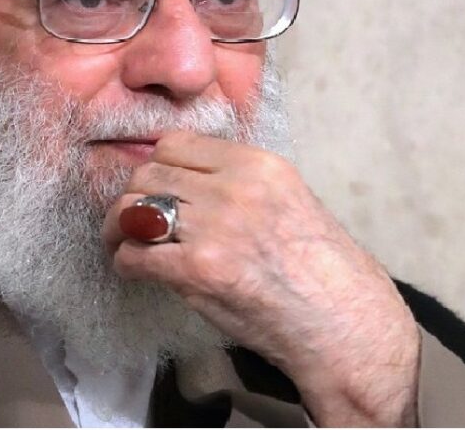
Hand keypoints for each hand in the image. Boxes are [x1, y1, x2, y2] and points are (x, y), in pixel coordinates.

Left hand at [102, 130, 420, 426]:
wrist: (343, 321)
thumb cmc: (319, 267)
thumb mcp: (286, 198)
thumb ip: (237, 183)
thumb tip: (182, 182)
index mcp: (257, 163)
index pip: (176, 143)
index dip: (160, 167)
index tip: (158, 187)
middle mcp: (234, 187)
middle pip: (148, 173)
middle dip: (135, 197)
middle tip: (135, 220)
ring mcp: (214, 227)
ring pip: (132, 209)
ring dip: (120, 228)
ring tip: (126, 243)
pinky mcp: (198, 270)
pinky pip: (135, 256)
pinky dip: (126, 264)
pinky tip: (135, 271)